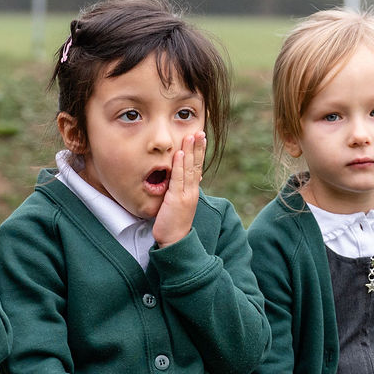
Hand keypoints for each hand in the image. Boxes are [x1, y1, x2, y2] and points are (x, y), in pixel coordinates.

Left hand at [151, 131, 205, 248]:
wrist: (174, 242)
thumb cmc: (173, 225)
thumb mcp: (177, 205)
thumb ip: (178, 192)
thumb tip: (176, 181)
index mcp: (192, 191)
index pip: (197, 168)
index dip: (199, 152)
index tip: (200, 138)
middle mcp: (192, 191)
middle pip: (197, 165)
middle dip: (198, 147)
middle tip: (200, 131)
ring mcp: (186, 194)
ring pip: (190, 169)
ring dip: (191, 151)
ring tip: (192, 135)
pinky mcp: (177, 199)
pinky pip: (179, 178)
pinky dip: (180, 165)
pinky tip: (180, 153)